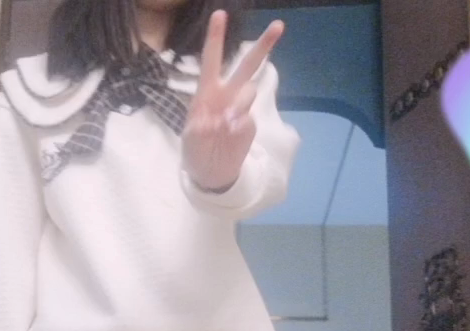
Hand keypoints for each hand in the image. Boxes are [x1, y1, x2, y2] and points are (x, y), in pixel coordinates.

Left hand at [182, 14, 284, 191]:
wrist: (210, 174)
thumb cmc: (195, 150)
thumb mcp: (190, 139)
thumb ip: (203, 127)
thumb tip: (227, 119)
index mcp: (207, 92)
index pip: (211, 60)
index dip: (215, 37)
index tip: (220, 13)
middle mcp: (226, 95)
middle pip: (247, 66)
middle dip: (263, 46)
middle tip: (279, 25)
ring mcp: (240, 110)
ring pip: (248, 93)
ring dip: (238, 105)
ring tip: (224, 125)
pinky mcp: (249, 126)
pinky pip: (247, 121)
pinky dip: (236, 129)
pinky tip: (227, 138)